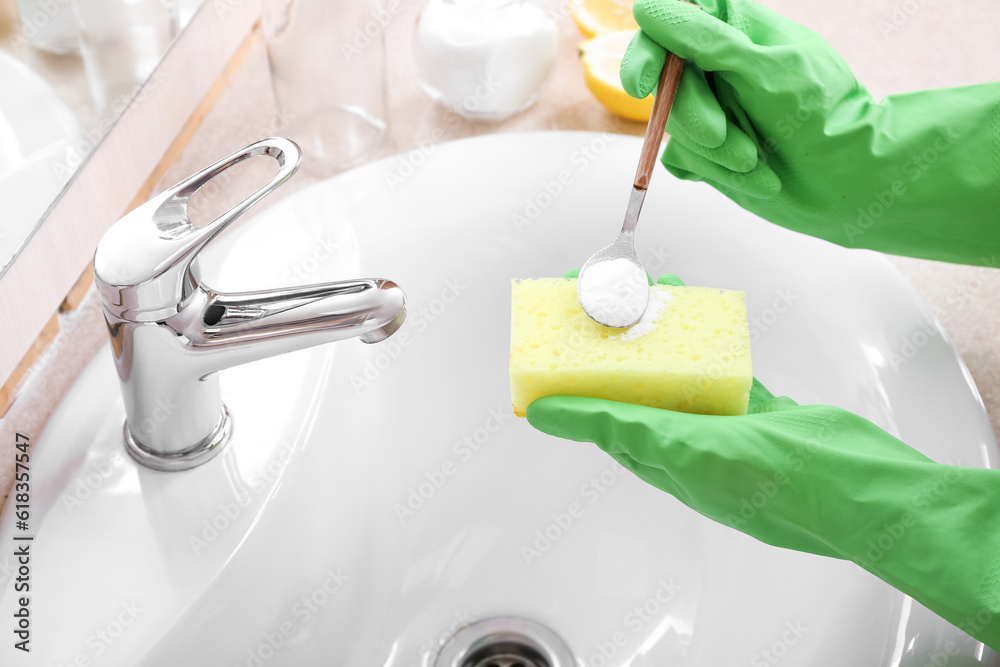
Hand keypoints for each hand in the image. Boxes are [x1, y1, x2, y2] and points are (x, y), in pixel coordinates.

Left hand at [528, 273, 999, 647]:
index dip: (571, 368)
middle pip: (632, 380)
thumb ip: (613, 425)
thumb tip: (545, 414)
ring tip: (646, 289)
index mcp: (657, 458)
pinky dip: (706, 340)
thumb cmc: (774, 485)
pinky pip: (719, 367)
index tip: (555, 325)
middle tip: (600, 289)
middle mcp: (683, 442)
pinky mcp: (756, 408)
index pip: (597, 407)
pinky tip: (699, 314)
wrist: (860, 488)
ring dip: (658, 331)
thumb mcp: (679, 449)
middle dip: (611, 336)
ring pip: (676, 368)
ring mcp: (721, 424)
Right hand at [619, 0, 999, 266]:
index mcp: (733, 30)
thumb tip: (648, 10)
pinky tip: (755, 175)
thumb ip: (704, 41)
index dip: (648, 54)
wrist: (849, 181)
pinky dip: (716, 173)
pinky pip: (684, 161)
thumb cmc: (822, 115)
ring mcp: (712, 110)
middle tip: (719, 135)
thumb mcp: (762, 71)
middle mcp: (717, 68)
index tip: (644, 83)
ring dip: (715, 152)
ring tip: (756, 160)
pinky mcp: (708, 152)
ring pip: (675, 130)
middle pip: (667, 86)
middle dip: (693, 115)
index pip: (669, 28)